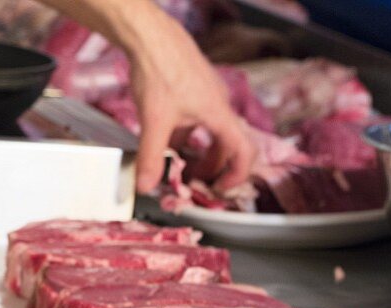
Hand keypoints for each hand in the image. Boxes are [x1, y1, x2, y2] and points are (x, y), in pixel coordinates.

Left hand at [118, 1, 254, 192]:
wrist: (150, 36)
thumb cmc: (159, 71)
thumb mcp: (154, 121)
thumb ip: (151, 157)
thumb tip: (146, 186)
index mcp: (218, 114)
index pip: (244, 151)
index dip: (236, 175)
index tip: (219, 188)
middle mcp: (218, 104)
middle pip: (227, 144)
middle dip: (213, 168)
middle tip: (194, 182)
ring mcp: (207, 95)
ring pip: (211, 131)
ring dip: (199, 152)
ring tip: (178, 166)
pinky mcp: (193, 88)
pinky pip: (197, 119)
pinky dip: (186, 135)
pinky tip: (164, 141)